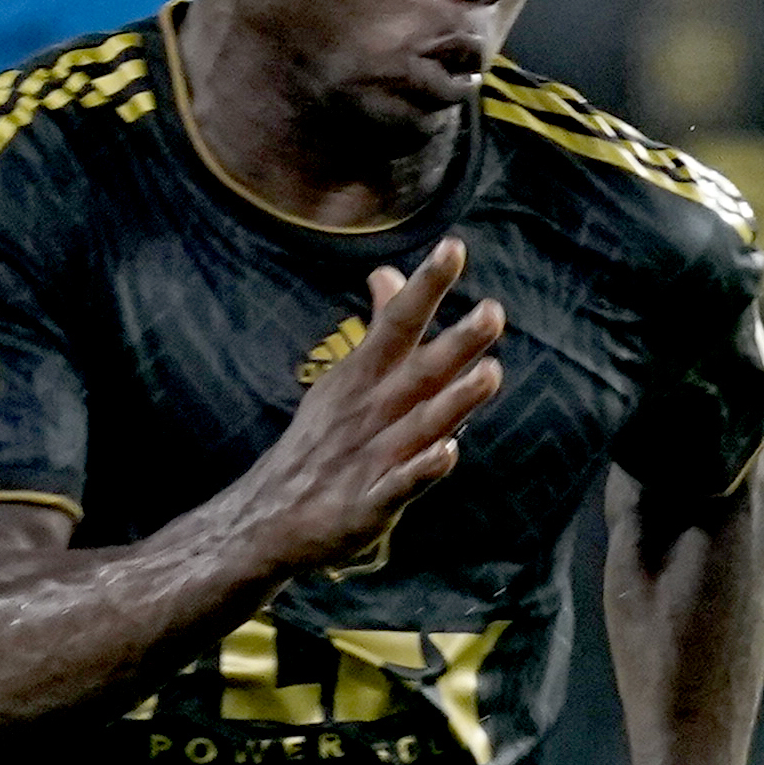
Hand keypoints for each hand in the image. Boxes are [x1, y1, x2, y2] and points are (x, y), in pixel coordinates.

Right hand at [223, 240, 505, 576]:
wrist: (269, 517)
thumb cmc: (325, 440)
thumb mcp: (349, 377)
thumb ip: (381, 327)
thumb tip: (388, 273)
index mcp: (365, 377)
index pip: (400, 323)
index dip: (427, 287)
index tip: (455, 247)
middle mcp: (372, 410)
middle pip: (421, 370)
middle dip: (457, 343)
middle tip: (494, 312)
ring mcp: (372, 457)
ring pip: (421, 425)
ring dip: (455, 401)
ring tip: (490, 375)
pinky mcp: (370, 504)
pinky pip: (400, 485)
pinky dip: (421, 470)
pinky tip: (446, 455)